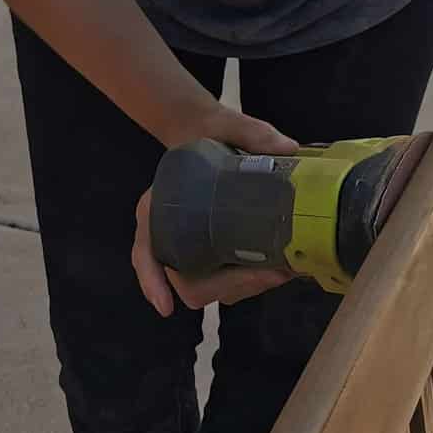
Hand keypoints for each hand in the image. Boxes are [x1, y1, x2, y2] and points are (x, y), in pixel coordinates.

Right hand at [131, 106, 299, 316]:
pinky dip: (248, 283)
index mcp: (158, 206)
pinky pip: (224, 281)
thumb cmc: (208, 132)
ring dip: (245, 287)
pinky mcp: (212, 252)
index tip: (166, 307)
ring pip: (210, 289)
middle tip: (272, 274)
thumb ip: (253, 134)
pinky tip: (277, 271)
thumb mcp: (228, 125)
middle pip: (188, 283)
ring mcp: (190, 247)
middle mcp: (168, 234)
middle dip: (231, 286)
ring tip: (282, 269)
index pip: (144, 252)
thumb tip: (287, 147)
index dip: (152, 281)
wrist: (206, 133)